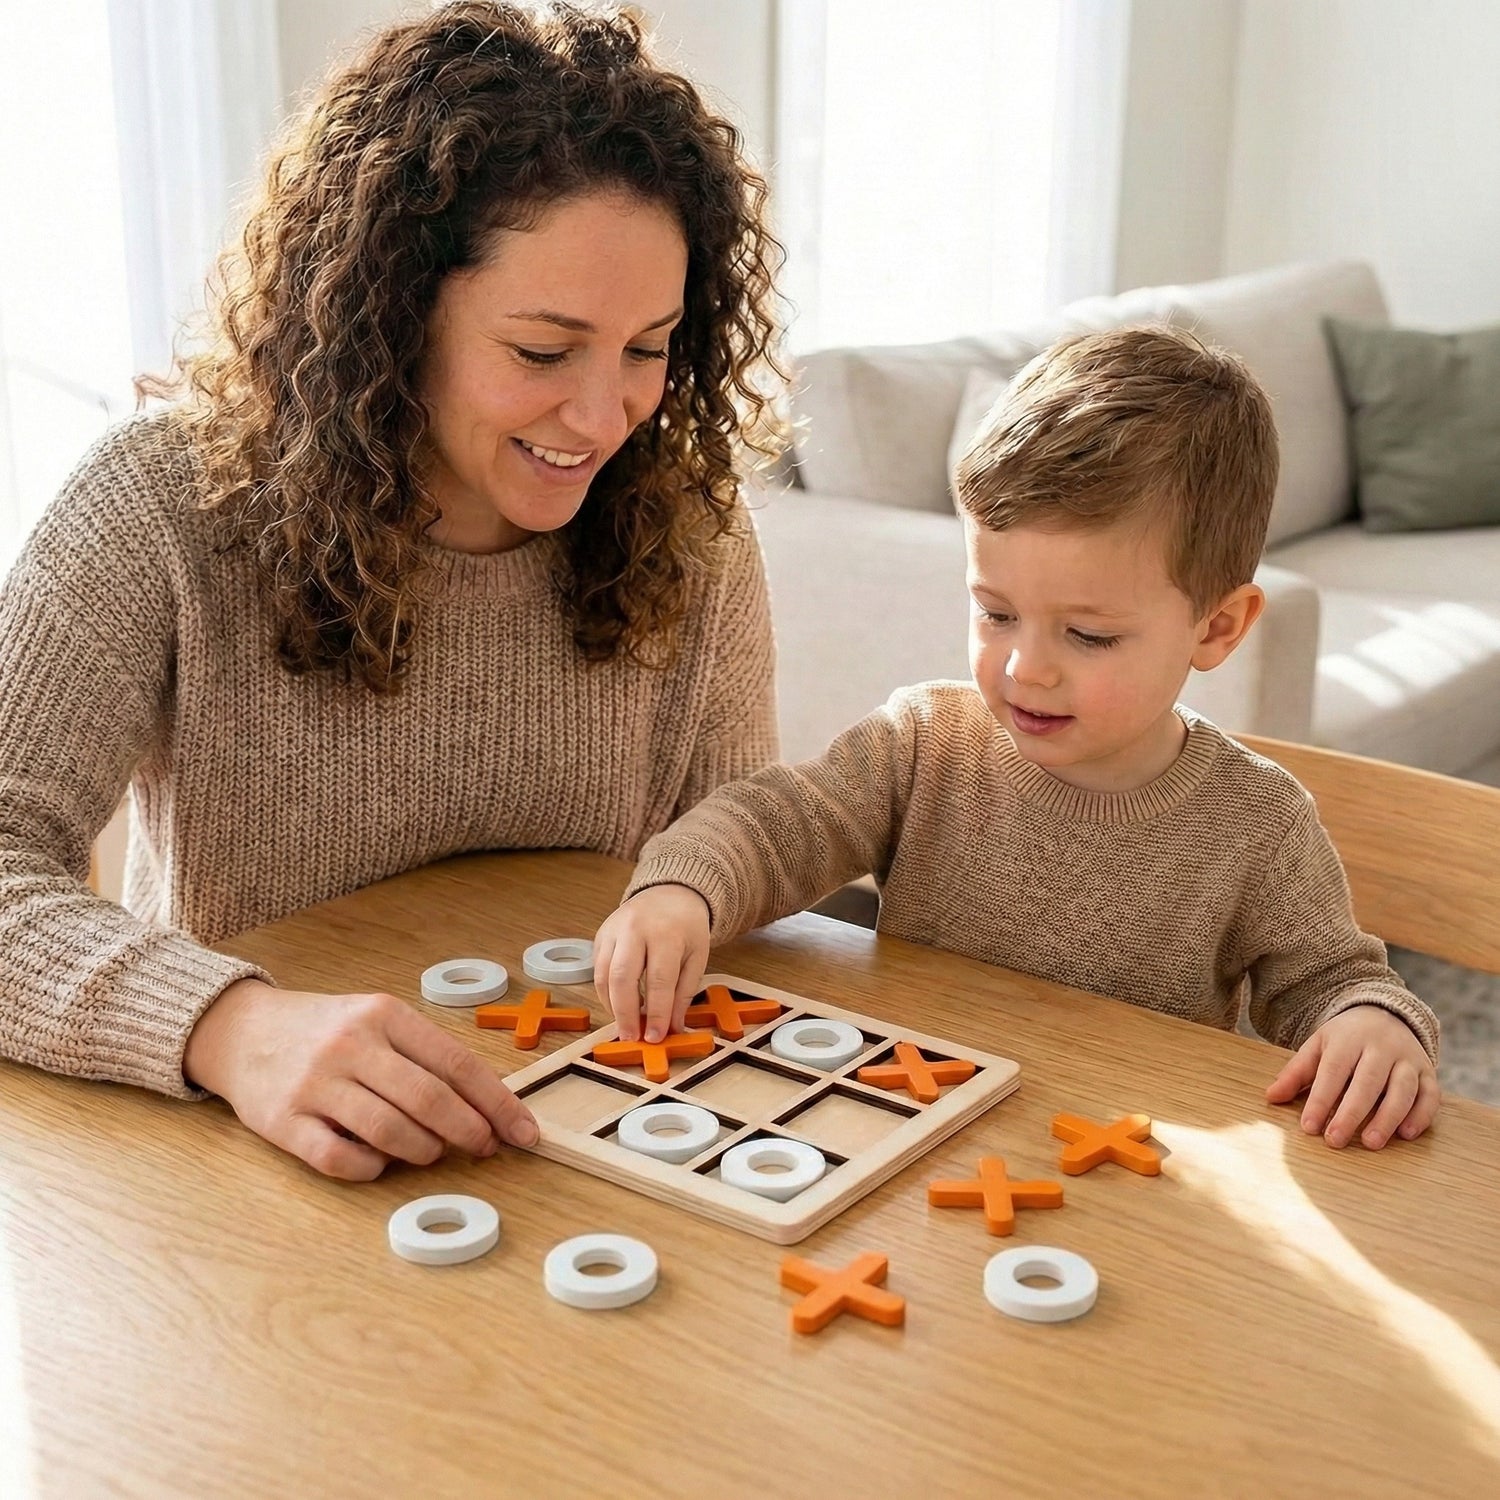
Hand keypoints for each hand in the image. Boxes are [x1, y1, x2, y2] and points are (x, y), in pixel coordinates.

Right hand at [183, 978, 538, 1180]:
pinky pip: (339, 1159)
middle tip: (486, 1149)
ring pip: (389, 1131)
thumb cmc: (327, 1031)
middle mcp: (351, 1045)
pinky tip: (379, 1162)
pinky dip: (371, 1168)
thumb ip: (425, 1057)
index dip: (497, 1103)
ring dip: (424, 1151)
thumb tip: (487, 1107)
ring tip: (431, 1152)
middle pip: (429, 1100)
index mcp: (385, 1015)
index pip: (456, 1063)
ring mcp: (315, 1084)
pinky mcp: (283, 1122)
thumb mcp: (379, 1022)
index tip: (524, 1133)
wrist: (242, 1031)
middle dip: (469, 1132)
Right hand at [593, 884, 710, 1042]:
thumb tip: (672, 1029)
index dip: (656, 1013)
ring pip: (603, 975)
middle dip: (625, 1013)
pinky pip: (597, 969)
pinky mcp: (601, 934)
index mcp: (667, 934)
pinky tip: (619, 1005)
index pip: (659, 981)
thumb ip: (683, 993)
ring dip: (612, 1006)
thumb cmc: (687, 927)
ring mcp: (614, 929)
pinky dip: (605, 993)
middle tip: (631, 1038)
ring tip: (626, 1025)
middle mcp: (636, 929)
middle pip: (622, 977)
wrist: (670, 893)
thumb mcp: (697, 957)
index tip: (655, 1037)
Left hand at [1265, 1004, 1440, 1148]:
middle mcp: (1381, 1047)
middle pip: (1368, 1081)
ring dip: (1387, 1118)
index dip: (1320, 1100)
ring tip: (1370, 1143)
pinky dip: (1421, 1115)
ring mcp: (1408, 1059)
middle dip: (1351, 1113)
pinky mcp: (1428, 1072)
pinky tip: (1406, 1134)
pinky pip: (1430, 1095)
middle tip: (1335, 1140)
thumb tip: (1270, 1097)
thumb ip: (1295, 1073)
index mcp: (1347, 1039)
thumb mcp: (1317, 1047)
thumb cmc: (1344, 1040)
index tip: (1308, 1127)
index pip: (1333, 1071)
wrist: (1385, 1015)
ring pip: (1402, 1089)